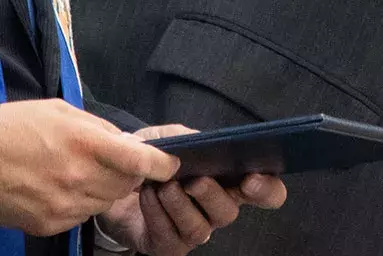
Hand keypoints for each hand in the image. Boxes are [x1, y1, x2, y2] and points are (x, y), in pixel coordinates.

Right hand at [0, 99, 180, 236]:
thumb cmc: (16, 127)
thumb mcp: (63, 113)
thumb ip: (101, 130)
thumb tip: (128, 145)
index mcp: (86, 144)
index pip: (141, 160)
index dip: (162, 164)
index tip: (171, 165)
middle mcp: (79, 177)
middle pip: (126, 184)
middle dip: (126, 174)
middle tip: (108, 162)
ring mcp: (65, 204)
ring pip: (105, 202)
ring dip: (102, 189)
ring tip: (77, 172)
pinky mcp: (50, 224)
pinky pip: (80, 216)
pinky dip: (79, 204)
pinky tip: (59, 188)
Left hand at [95, 125, 287, 254]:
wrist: (115, 182)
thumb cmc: (152, 160)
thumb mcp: (168, 138)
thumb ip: (187, 137)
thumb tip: (200, 143)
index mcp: (229, 182)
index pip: (266, 192)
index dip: (267, 188)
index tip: (252, 178)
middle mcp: (217, 209)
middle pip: (230, 212)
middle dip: (212, 195)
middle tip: (194, 180)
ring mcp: (194, 230)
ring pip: (200, 228)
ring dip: (180, 205)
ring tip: (162, 186)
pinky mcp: (169, 246)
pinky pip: (170, 237)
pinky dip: (157, 214)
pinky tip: (147, 195)